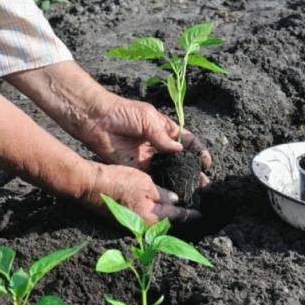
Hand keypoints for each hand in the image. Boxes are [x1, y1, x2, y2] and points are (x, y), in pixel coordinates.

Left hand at [79, 93, 211, 184]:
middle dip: (193, 170)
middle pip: (181, 159)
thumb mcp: (148, 119)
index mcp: (165, 129)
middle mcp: (159, 144)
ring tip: (194, 190)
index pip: (187, 141)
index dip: (198, 151)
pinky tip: (173, 191)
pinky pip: (153, 177)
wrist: (97, 120)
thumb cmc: (124, 113)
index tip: (206, 162)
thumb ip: (163, 136)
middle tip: (204, 183)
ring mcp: (149, 157)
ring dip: (181, 179)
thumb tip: (180, 150)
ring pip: (169, 170)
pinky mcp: (137, 167)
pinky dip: (163, 184)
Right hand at [82, 163, 200, 223]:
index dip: (189, 214)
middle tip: (191, 211)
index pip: (176, 216)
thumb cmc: (117, 183)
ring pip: (155, 220)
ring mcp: (131, 224)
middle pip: (166, 222)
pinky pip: (144, 217)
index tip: (200, 214)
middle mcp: (142, 225)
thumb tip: (175, 200)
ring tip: (177, 208)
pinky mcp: (123, 219)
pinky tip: (156, 206)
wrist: (89, 186)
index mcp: (151, 218)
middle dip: (178, 217)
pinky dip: (153, 213)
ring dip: (166, 215)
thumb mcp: (144, 183)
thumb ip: (162, 193)